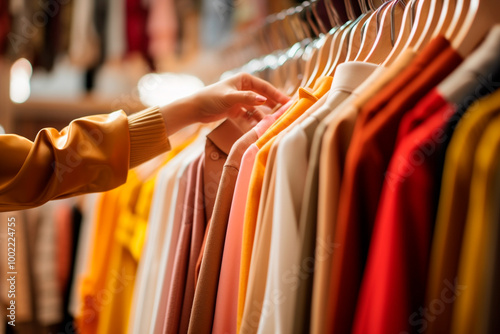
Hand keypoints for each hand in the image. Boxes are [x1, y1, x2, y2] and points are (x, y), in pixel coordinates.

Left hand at [160, 73, 289, 134]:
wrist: (195, 109)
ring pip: (258, 108)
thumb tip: (264, 101)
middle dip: (274, 105)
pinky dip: (255, 121)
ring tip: (275, 123)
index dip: (277, 95)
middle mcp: (244, 88)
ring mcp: (241, 100)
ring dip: (265, 115)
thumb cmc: (211, 98)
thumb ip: (247, 99)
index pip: (265, 87)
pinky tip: (262, 127)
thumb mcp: (230, 97)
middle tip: (287, 113)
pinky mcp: (237, 110)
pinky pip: (250, 116)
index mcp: (244, 80)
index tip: (288, 102)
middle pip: (264, 97)